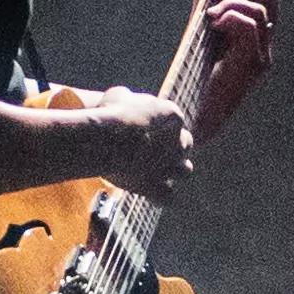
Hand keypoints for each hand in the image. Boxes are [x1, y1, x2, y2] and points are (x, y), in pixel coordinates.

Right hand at [89, 85, 193, 200]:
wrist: (107, 140)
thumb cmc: (109, 113)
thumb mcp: (119, 96)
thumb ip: (131, 102)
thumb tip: (126, 102)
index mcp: (172, 115)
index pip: (174, 120)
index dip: (161, 124)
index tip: (145, 126)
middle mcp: (179, 142)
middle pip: (186, 145)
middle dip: (174, 147)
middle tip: (154, 149)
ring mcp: (170, 166)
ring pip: (184, 171)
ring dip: (173, 171)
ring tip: (154, 170)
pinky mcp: (157, 187)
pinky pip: (167, 198)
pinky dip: (160, 196)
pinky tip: (150, 194)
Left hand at [193, 0, 278, 140]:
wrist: (195, 116)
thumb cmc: (196, 81)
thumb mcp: (199, 35)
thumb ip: (203, 8)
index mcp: (255, 39)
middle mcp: (264, 46)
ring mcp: (262, 56)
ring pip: (261, 9)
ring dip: (231, 4)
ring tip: (211, 20)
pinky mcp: (254, 64)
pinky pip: (250, 26)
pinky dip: (231, 17)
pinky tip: (214, 27)